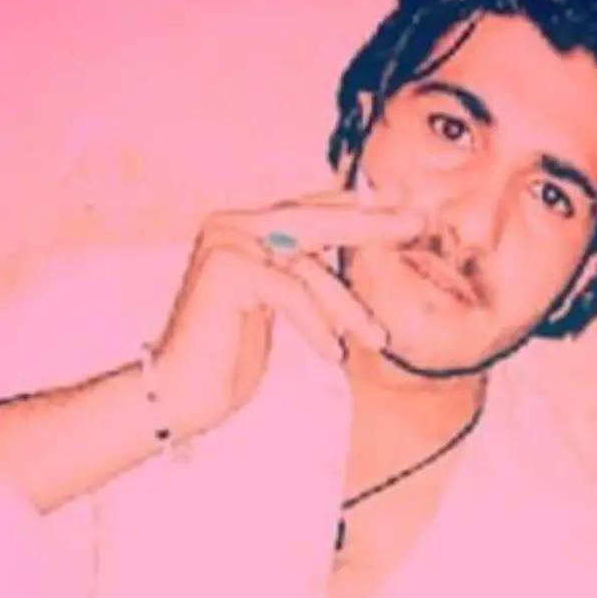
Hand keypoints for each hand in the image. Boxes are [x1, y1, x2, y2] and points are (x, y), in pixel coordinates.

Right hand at [153, 189, 424, 441]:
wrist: (180, 395)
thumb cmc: (226, 361)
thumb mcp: (275, 309)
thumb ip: (299, 276)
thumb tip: (345, 257)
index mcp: (242, 227)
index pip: (309, 209)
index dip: (355, 206)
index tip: (402, 202)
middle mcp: (231, 224)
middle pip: (315, 220)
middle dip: (371, 224)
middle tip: (416, 222)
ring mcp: (227, 242)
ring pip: (309, 266)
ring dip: (348, 307)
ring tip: (378, 338)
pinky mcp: (227, 270)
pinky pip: (292, 293)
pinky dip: (317, 327)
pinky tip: (334, 356)